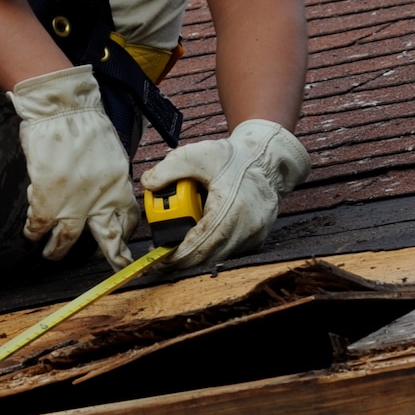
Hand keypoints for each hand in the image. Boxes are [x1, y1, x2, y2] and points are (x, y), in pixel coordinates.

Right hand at [9, 67, 138, 268]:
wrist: (60, 113)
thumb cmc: (83, 124)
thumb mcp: (110, 153)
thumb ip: (109, 177)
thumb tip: (102, 190)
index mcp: (118, 186)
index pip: (128, 216)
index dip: (125, 229)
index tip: (123, 236)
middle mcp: (98, 201)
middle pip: (107, 238)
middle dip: (113, 256)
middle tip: (117, 267)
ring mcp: (70, 205)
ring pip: (65, 240)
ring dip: (57, 250)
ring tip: (52, 254)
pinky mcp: (45, 203)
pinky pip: (38, 227)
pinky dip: (33, 231)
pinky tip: (31, 233)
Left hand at [142, 119, 310, 268]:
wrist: (266, 160)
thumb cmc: (234, 158)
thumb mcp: (198, 154)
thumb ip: (169, 168)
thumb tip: (147, 184)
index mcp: (232, 207)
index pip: (201, 243)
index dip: (178, 256)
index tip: (158, 260)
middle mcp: (247, 226)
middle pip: (208, 257)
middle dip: (182, 260)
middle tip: (161, 257)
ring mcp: (254, 235)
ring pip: (218, 257)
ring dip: (196, 255)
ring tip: (177, 244)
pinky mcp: (256, 239)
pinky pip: (228, 252)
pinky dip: (212, 249)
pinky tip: (200, 237)